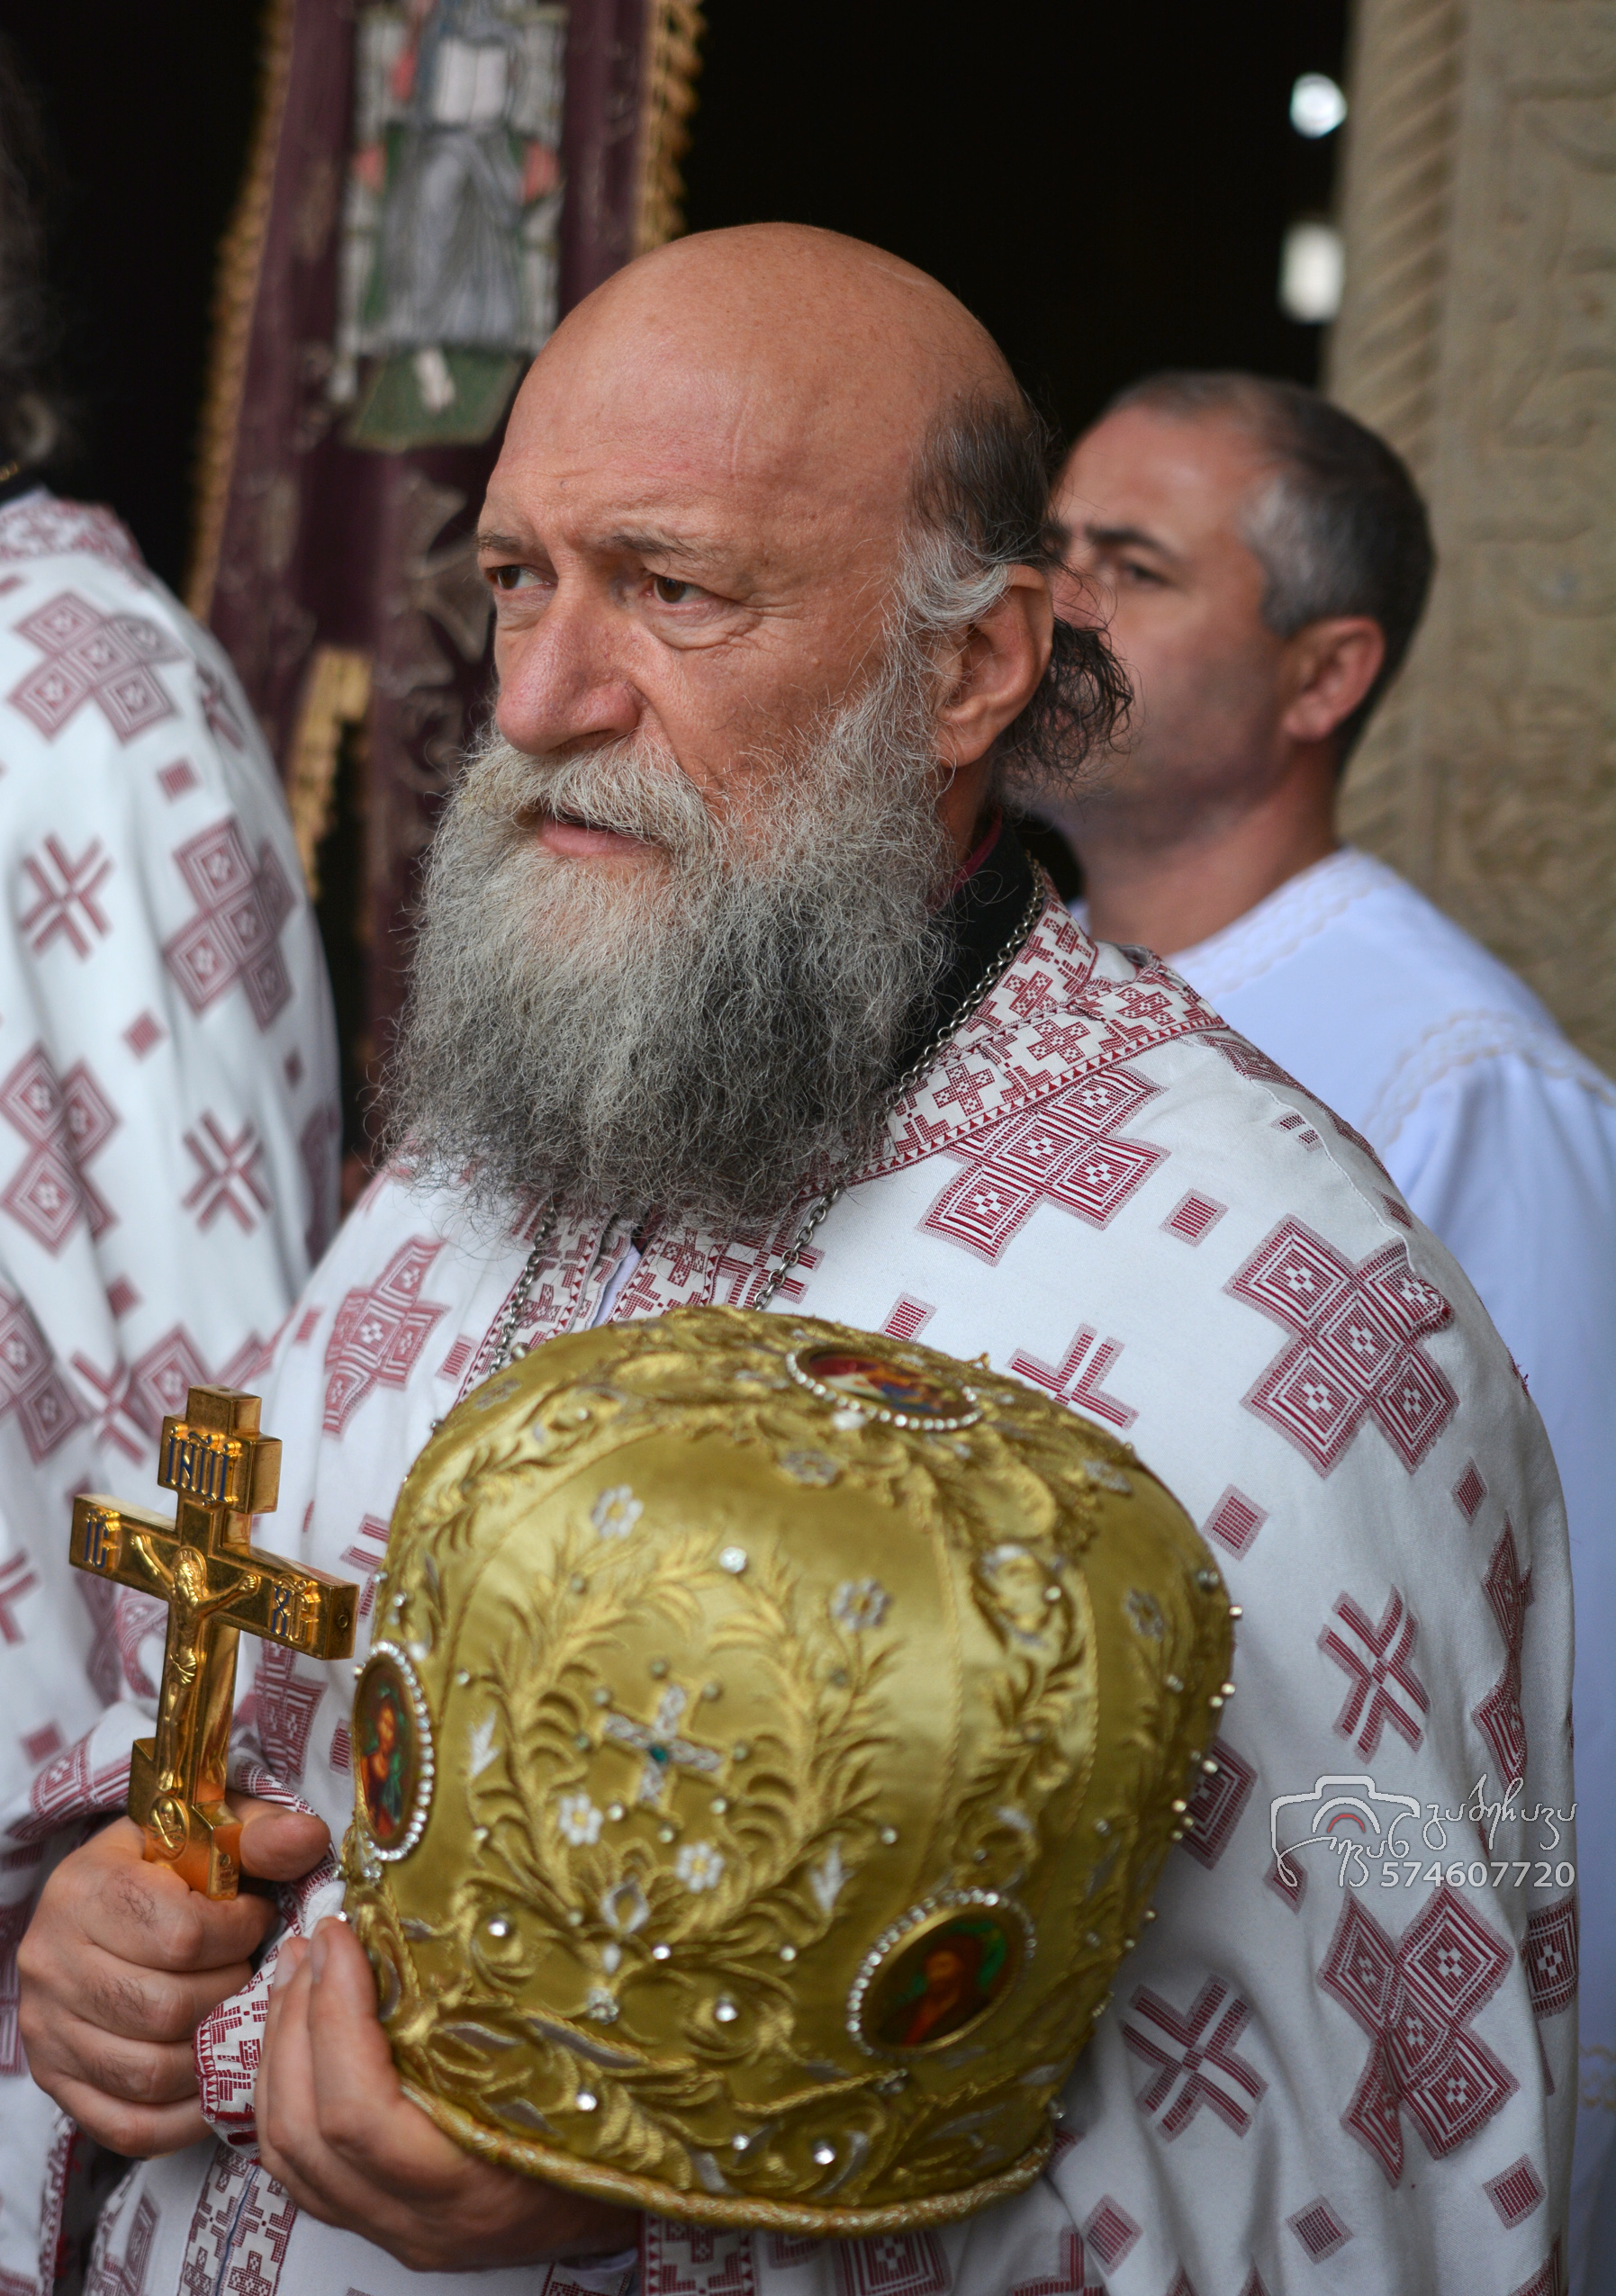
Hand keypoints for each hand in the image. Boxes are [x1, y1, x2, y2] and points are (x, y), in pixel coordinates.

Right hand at [18, 1800, 329, 2156]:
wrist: (106, 1898)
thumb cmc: (169, 1863)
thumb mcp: (210, 1830)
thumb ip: (260, 1834)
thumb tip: (309, 1837)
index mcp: (85, 1890)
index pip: (181, 1936)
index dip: (240, 1933)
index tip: (256, 1919)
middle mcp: (51, 1962)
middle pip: (166, 2010)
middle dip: (230, 1993)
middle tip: (249, 1972)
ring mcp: (48, 2030)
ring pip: (150, 2073)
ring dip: (214, 2053)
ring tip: (235, 2015)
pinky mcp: (57, 2082)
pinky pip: (128, 2126)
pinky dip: (185, 2117)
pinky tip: (219, 2080)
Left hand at [258, 1918, 637, 2270]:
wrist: (624, 2211)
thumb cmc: (617, 2143)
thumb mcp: (587, 2085)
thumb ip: (531, 2023)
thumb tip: (488, 1915)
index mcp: (469, 2188)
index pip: (361, 2117)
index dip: (336, 2018)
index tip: (343, 1938)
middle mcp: (418, 2221)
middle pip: (307, 2134)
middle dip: (295, 2023)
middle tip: (313, 1944)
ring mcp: (390, 2229)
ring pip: (289, 2156)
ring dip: (278, 2053)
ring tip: (294, 1973)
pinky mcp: (376, 2221)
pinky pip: (296, 2169)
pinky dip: (282, 2092)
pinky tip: (294, 2034)